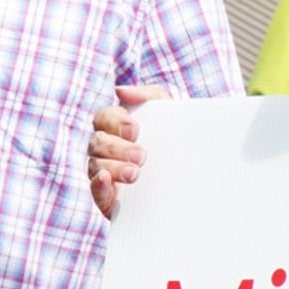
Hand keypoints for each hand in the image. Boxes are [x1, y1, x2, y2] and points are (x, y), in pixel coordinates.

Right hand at [89, 84, 167, 218]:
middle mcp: (106, 150)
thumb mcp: (168, 114)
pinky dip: (98, 184)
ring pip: (95, 165)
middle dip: (118, 148)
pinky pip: (95, 190)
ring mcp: (106, 174)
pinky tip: (106, 179)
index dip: (115, 121)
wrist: (193, 183)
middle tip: (142, 156)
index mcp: (116, 128)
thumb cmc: (177, 141)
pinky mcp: (108, 198)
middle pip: (97, 142)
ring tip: (136, 174)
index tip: (136, 130)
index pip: (103, 118)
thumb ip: (149, 95)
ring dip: (114, 167)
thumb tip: (120, 91)